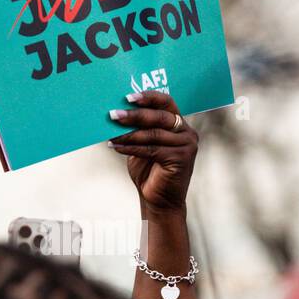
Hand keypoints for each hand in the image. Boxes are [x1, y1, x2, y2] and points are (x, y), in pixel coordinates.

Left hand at [108, 91, 197, 213]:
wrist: (159, 201)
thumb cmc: (149, 172)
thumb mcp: (142, 146)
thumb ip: (137, 129)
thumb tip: (115, 114)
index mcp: (179, 124)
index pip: (166, 102)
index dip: (148, 97)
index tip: (128, 97)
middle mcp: (186, 132)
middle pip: (160, 116)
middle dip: (135, 114)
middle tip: (114, 114)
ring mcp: (186, 145)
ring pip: (154, 133)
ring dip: (129, 132)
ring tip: (111, 132)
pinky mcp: (181, 158)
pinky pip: (152, 149)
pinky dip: (131, 147)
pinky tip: (116, 146)